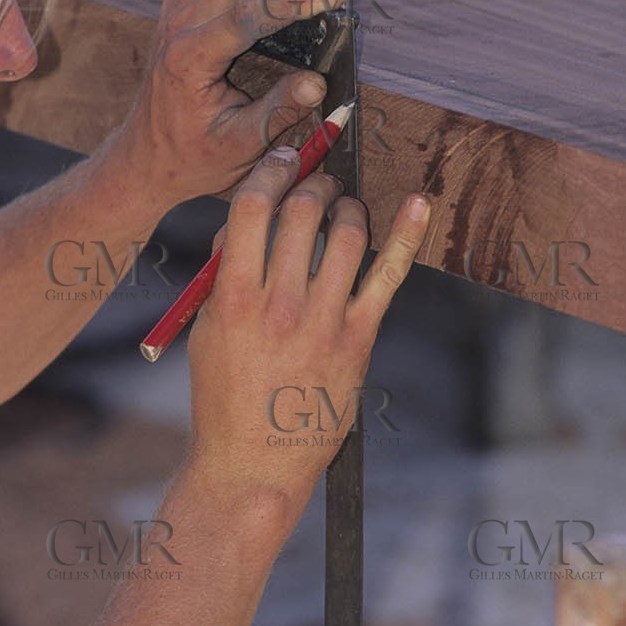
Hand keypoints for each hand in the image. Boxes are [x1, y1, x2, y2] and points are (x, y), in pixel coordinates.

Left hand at [120, 0, 340, 214]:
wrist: (147, 158)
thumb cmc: (192, 157)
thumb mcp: (241, 147)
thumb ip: (280, 112)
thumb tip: (318, 82)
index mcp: (190, 59)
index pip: (248, 12)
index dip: (295, 1)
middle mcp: (178, 24)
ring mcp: (174, 7)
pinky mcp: (175, 1)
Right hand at [186, 147, 430, 517]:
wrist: (253, 465)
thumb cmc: (224, 397)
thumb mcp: (207, 330)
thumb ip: (224, 274)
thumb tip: (247, 218)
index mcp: (233, 297)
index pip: (252, 207)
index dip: (271, 171)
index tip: (282, 160)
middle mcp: (279, 305)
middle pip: (303, 212)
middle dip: (314, 183)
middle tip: (318, 181)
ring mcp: (323, 323)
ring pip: (346, 234)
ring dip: (348, 207)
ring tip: (345, 207)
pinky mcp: (358, 340)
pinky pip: (388, 276)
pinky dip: (406, 234)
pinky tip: (418, 203)